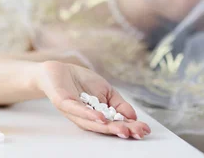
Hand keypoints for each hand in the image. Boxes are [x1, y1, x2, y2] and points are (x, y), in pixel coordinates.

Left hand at [36, 61, 150, 138]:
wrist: (58, 70)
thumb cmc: (82, 82)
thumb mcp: (106, 91)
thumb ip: (119, 104)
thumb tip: (133, 116)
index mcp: (98, 115)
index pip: (115, 123)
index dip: (130, 127)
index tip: (145, 130)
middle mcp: (87, 117)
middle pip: (106, 127)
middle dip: (122, 130)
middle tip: (137, 133)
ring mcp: (75, 112)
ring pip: (92, 123)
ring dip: (108, 127)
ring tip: (123, 130)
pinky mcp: (64, 103)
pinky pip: (77, 110)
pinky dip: (89, 114)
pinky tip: (100, 117)